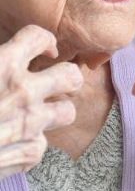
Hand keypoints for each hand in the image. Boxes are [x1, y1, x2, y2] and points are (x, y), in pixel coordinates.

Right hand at [0, 25, 82, 179]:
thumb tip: (1, 61)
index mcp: (2, 65)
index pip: (38, 38)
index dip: (43, 41)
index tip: (41, 50)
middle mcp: (24, 92)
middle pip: (71, 76)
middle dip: (65, 78)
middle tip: (53, 83)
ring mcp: (31, 123)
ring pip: (67, 111)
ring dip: (54, 112)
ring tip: (37, 114)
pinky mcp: (30, 152)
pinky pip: (41, 144)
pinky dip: (27, 145)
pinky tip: (10, 146)